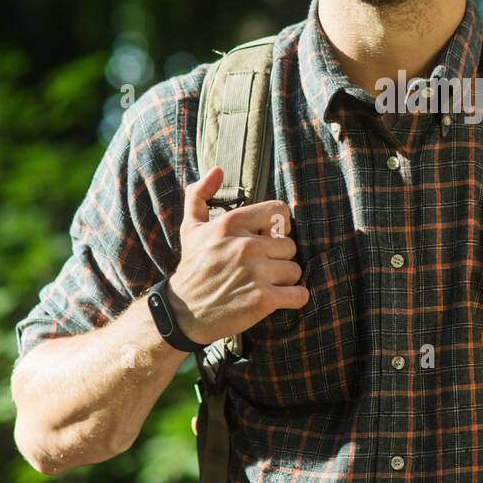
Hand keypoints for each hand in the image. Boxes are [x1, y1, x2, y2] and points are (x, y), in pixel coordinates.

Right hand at [166, 166, 306, 344]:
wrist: (182, 313)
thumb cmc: (193, 267)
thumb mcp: (191, 228)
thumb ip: (200, 194)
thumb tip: (218, 169)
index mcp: (231, 223)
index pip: (280, 212)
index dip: (279, 226)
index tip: (269, 239)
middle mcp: (245, 245)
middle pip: (290, 245)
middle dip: (279, 258)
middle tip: (262, 268)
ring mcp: (255, 273)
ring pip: (295, 270)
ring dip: (285, 280)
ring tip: (264, 284)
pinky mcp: (262, 300)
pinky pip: (299, 294)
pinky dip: (295, 298)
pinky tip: (280, 299)